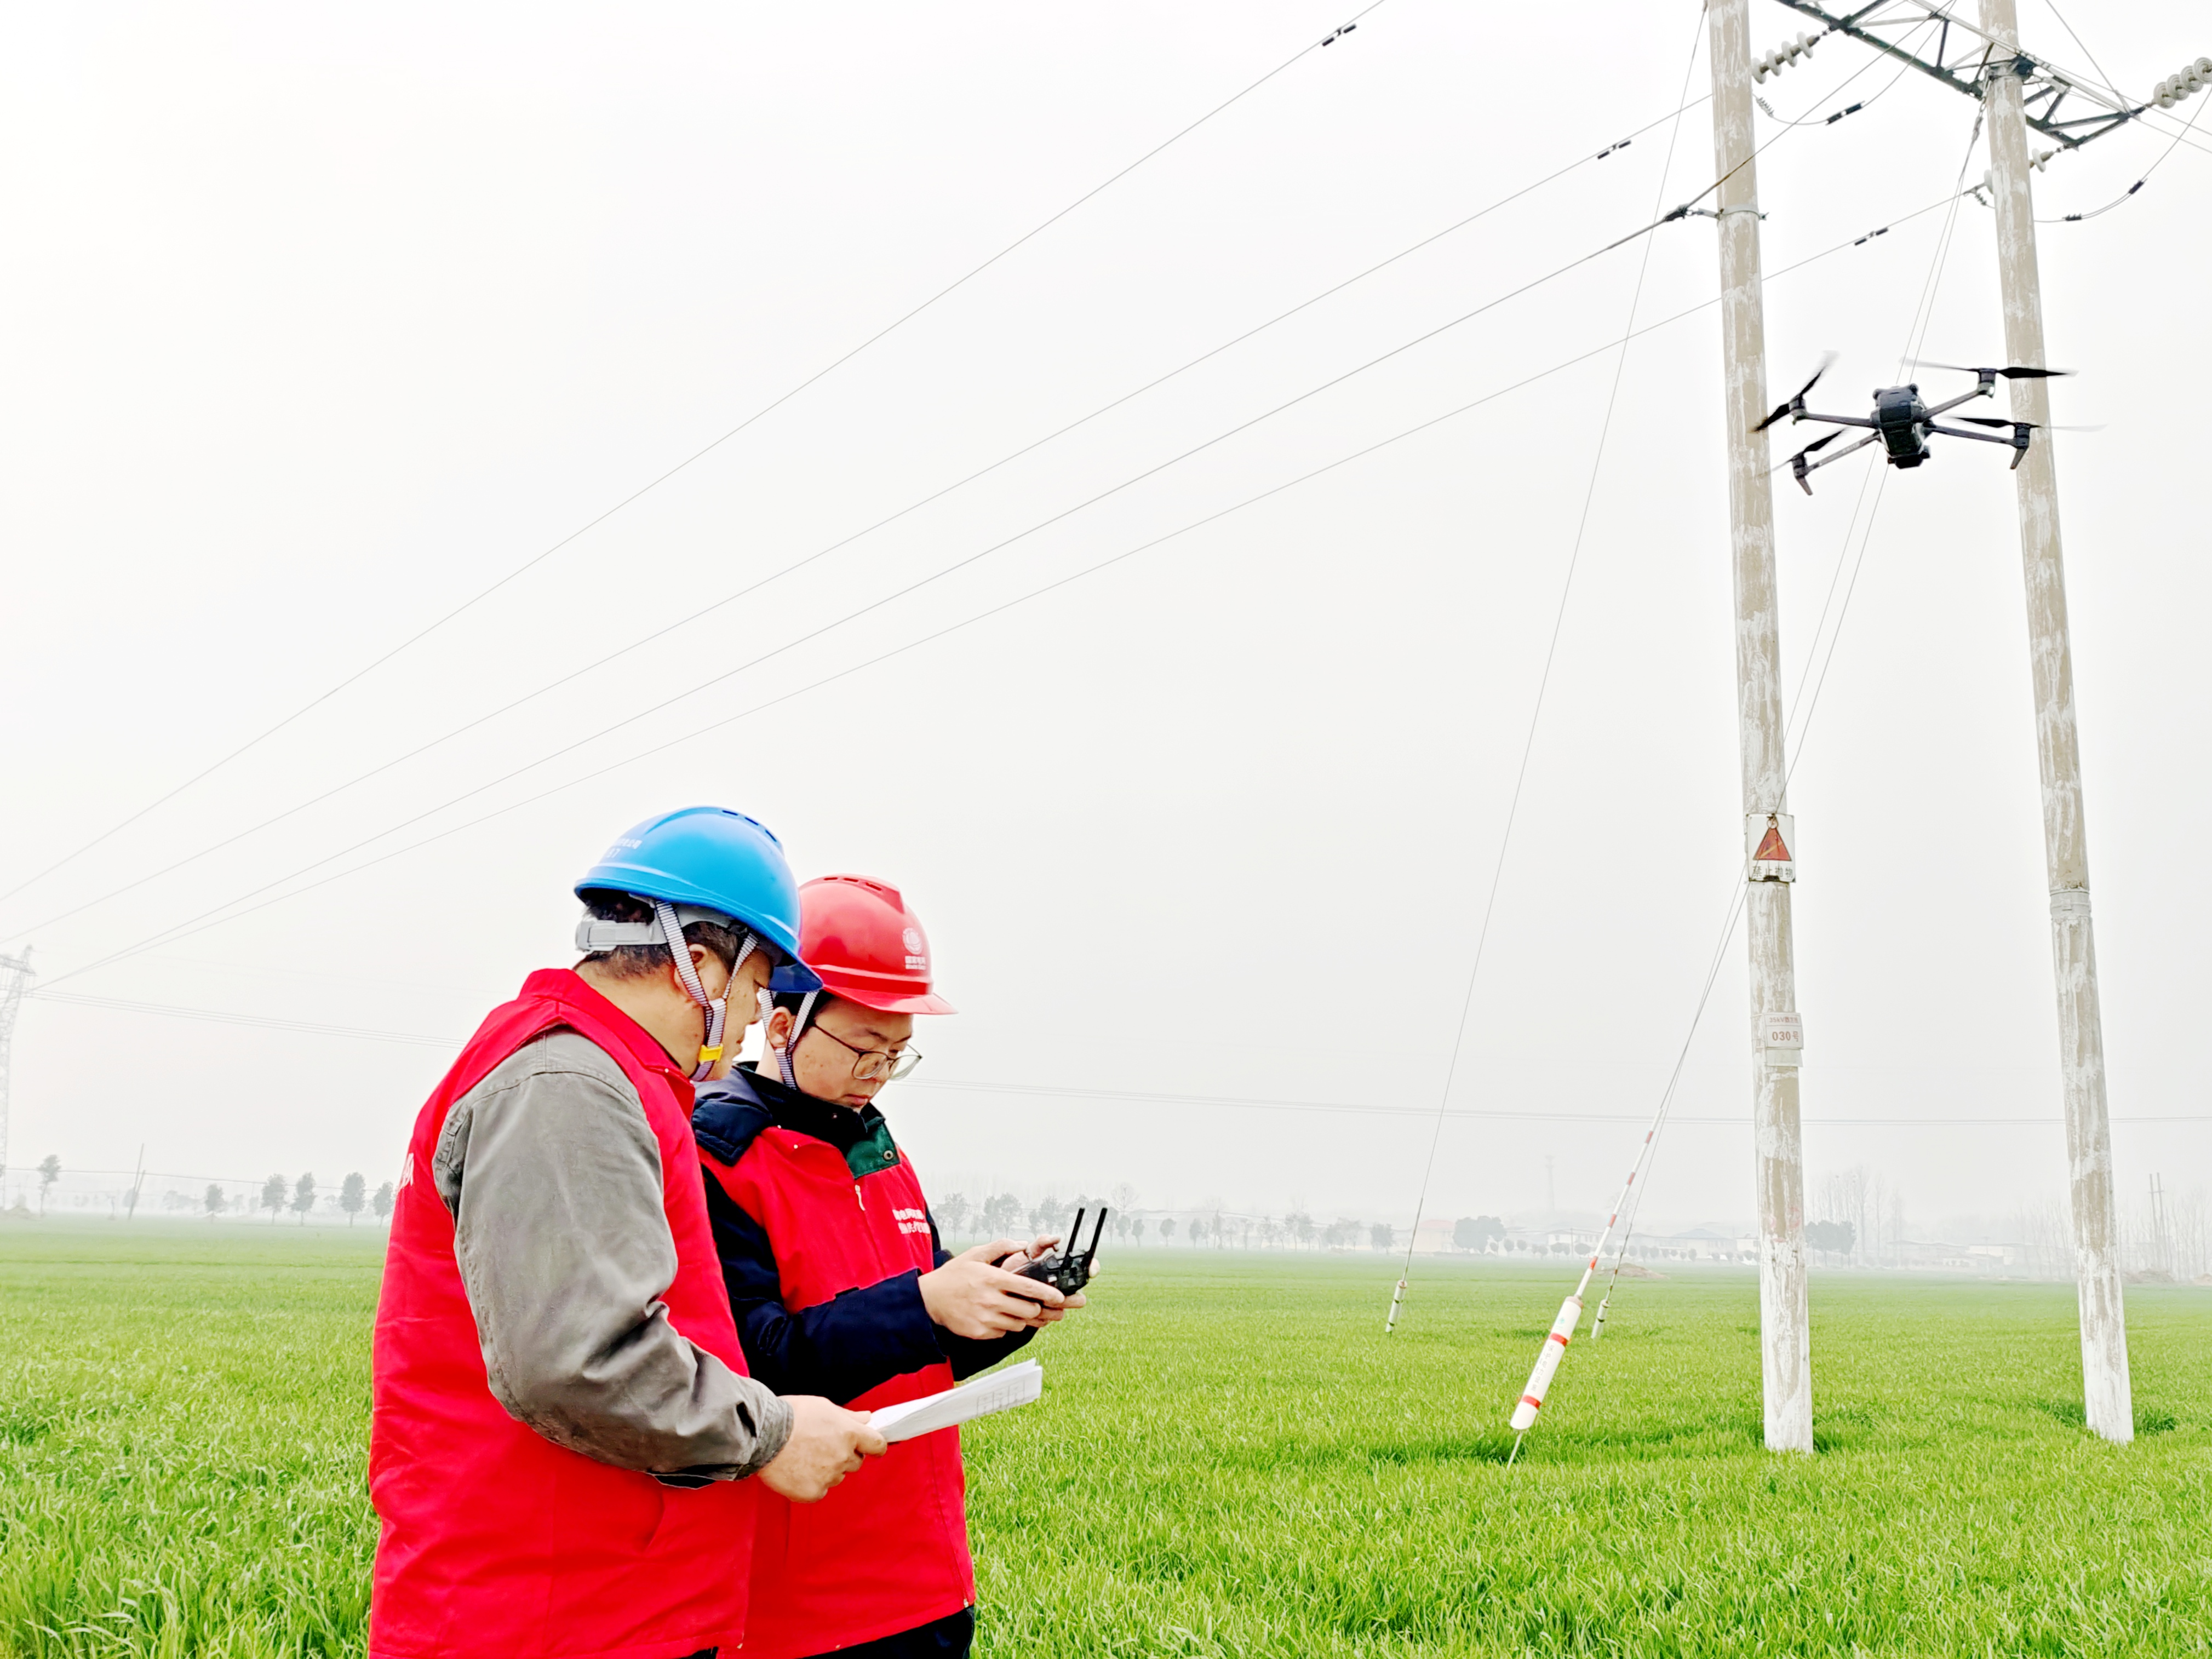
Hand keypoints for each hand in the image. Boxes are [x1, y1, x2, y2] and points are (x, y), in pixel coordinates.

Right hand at [757, 1396, 886, 1502]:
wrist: (762, 1435)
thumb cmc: (791, 1416)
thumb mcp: (823, 1407)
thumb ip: (848, 1416)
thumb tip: (867, 1418)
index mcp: (849, 1433)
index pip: (877, 1445)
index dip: (874, 1446)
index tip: (871, 1448)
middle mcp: (843, 1456)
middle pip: (855, 1462)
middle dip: (844, 1455)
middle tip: (821, 1447)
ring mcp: (829, 1476)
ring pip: (837, 1477)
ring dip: (827, 1470)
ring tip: (803, 1457)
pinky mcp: (813, 1492)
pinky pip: (819, 1490)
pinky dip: (811, 1484)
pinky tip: (796, 1471)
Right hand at [920, 1242, 1065, 1337]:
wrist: (929, 1299)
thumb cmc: (954, 1276)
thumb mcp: (975, 1254)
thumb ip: (1001, 1246)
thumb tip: (1023, 1244)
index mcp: (993, 1279)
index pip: (1029, 1288)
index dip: (1048, 1294)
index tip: (1060, 1297)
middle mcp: (991, 1300)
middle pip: (1029, 1310)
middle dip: (1037, 1307)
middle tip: (1035, 1303)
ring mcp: (986, 1318)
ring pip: (1019, 1324)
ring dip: (1021, 1317)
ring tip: (1013, 1309)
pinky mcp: (980, 1332)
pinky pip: (1003, 1332)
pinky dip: (1005, 1326)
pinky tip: (997, 1316)